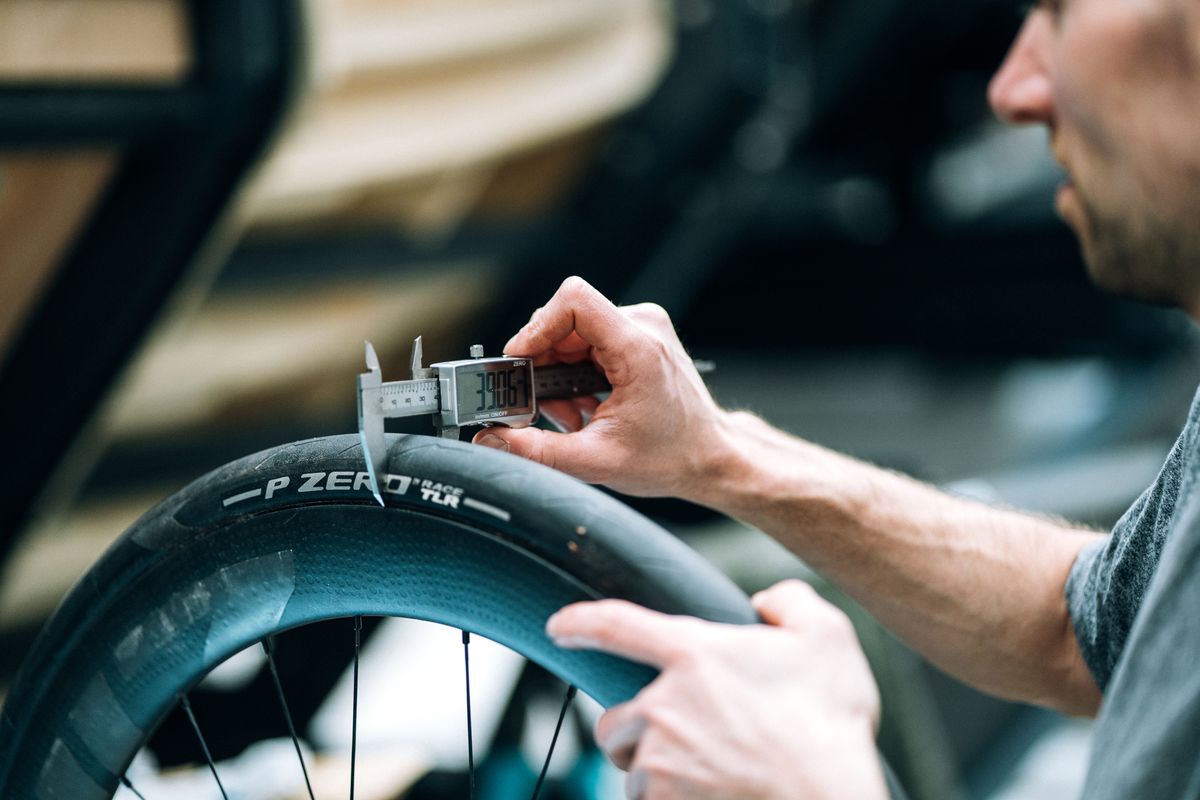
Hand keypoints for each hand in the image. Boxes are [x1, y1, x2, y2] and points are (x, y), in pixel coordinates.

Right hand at [472, 276, 730, 498]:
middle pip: (566, 319)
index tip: (520, 362)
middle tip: (542, 402)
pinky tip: (583, 403)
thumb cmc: (671, 456)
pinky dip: (575, 371)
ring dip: (559, 371)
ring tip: (570, 411)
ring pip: (573, 331)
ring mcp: (643, 328)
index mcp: (638, 347)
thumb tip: (493, 440)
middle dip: (544, 361)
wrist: (711, 456)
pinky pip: (588, 339)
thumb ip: (538, 451)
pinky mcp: (639, 336)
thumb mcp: (597, 461)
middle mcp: (643, 326)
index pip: (573, 301)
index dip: (537, 328)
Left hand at [546, 580, 887, 799]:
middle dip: (638, 729)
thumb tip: (768, 602)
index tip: (559, 626)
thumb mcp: (828, 638)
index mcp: (693, 653)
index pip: (617, 624)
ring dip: (654, 770)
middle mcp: (663, 705)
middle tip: (687, 738)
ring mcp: (659, 761)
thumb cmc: (830, 724)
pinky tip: (711, 794)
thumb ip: (791, 602)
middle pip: (615, 718)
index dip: (581, 621)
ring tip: (709, 772)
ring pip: (631, 767)